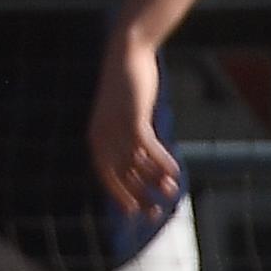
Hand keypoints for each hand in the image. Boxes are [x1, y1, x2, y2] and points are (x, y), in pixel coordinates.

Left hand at [90, 33, 179, 215]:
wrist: (126, 57)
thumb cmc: (127, 91)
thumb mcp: (127, 120)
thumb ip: (132, 144)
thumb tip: (147, 172)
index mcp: (96, 137)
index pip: (106, 175)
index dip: (120, 196)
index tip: (135, 214)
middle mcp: (101, 135)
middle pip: (119, 174)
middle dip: (137, 196)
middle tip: (155, 213)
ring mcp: (115, 126)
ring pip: (135, 162)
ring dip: (154, 179)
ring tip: (172, 192)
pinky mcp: (131, 116)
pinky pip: (146, 146)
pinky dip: (160, 160)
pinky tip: (175, 171)